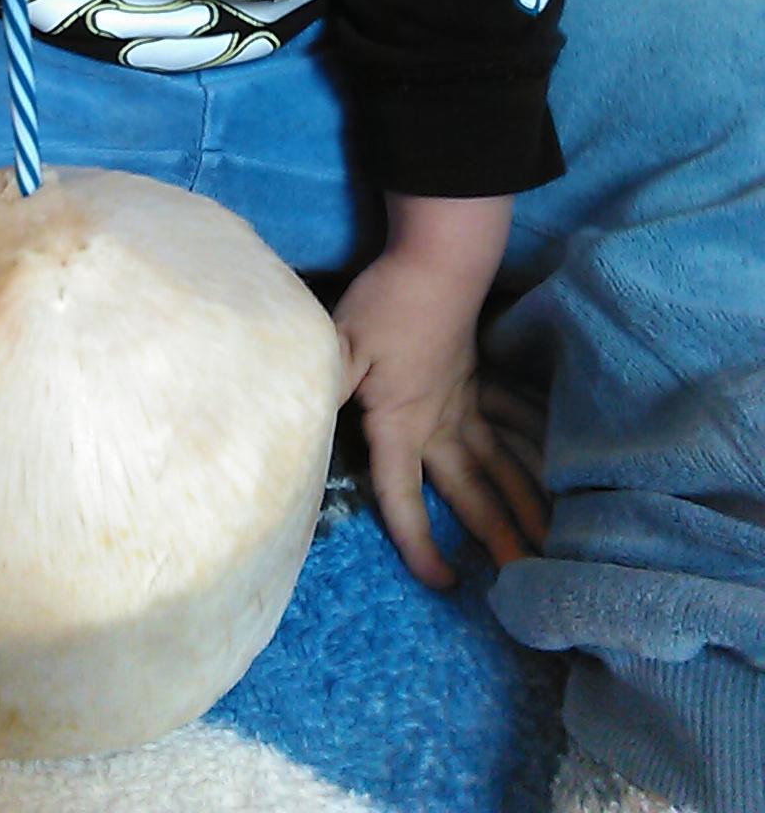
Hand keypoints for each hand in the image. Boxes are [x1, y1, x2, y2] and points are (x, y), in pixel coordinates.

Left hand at [334, 253, 549, 589]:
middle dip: (495, 534)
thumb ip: (324, 388)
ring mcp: (463, 401)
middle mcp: (439, 423)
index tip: (444, 582)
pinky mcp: (474, 378)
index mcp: (401, 424)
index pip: (403, 496)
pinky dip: (532, 445)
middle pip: (467, 489)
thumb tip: (294, 426)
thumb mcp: (340, 346)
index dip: (420, 543)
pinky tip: (552, 462)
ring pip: (498, 461)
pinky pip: (510, 420)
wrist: (440, 263)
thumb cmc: (385, 305)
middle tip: (526, 575)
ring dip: (524, 499)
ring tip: (551, 535)